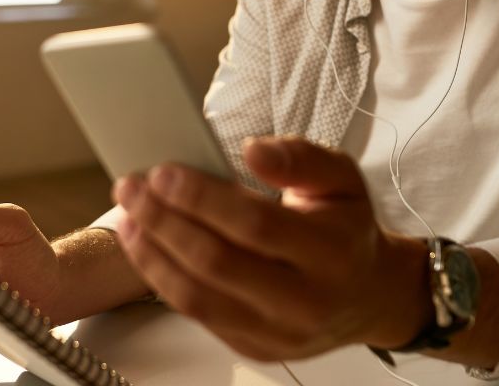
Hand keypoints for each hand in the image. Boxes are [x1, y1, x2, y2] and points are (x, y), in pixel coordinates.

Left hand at [112, 136, 426, 360]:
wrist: (369, 295)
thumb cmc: (347, 229)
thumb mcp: (342, 178)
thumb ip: (301, 158)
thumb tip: (252, 151)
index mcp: (333, 252)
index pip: (256, 225)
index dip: (203, 198)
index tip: (164, 172)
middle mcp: (307, 301)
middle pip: (217, 263)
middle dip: (164, 221)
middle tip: (132, 188)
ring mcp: (279, 333)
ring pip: (198, 297)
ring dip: (153, 254)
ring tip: (129, 216)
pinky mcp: (255, 348)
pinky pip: (198, 316)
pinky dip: (163, 279)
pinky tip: (146, 247)